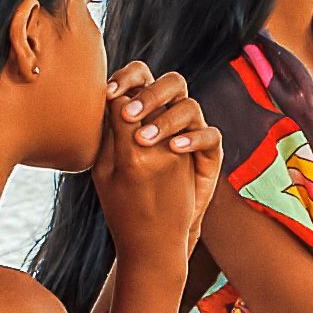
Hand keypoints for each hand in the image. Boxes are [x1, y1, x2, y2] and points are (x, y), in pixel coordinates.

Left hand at [90, 61, 219, 271]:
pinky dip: (192, 139)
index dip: (126, 78)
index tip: (108, 92)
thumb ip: (111, 131)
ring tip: (144, 141)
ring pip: (190, 106)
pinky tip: (173, 149)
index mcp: (144, 111)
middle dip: (149, 94)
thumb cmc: (128, 197)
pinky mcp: (209, 154)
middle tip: (130, 114)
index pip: (141, 77)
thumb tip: (101, 99)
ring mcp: (192, 133)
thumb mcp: (112, 163)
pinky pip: (210, 135)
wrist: (155, 235)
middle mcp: (171, 116)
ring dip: (166, 120)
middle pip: (171, 83)